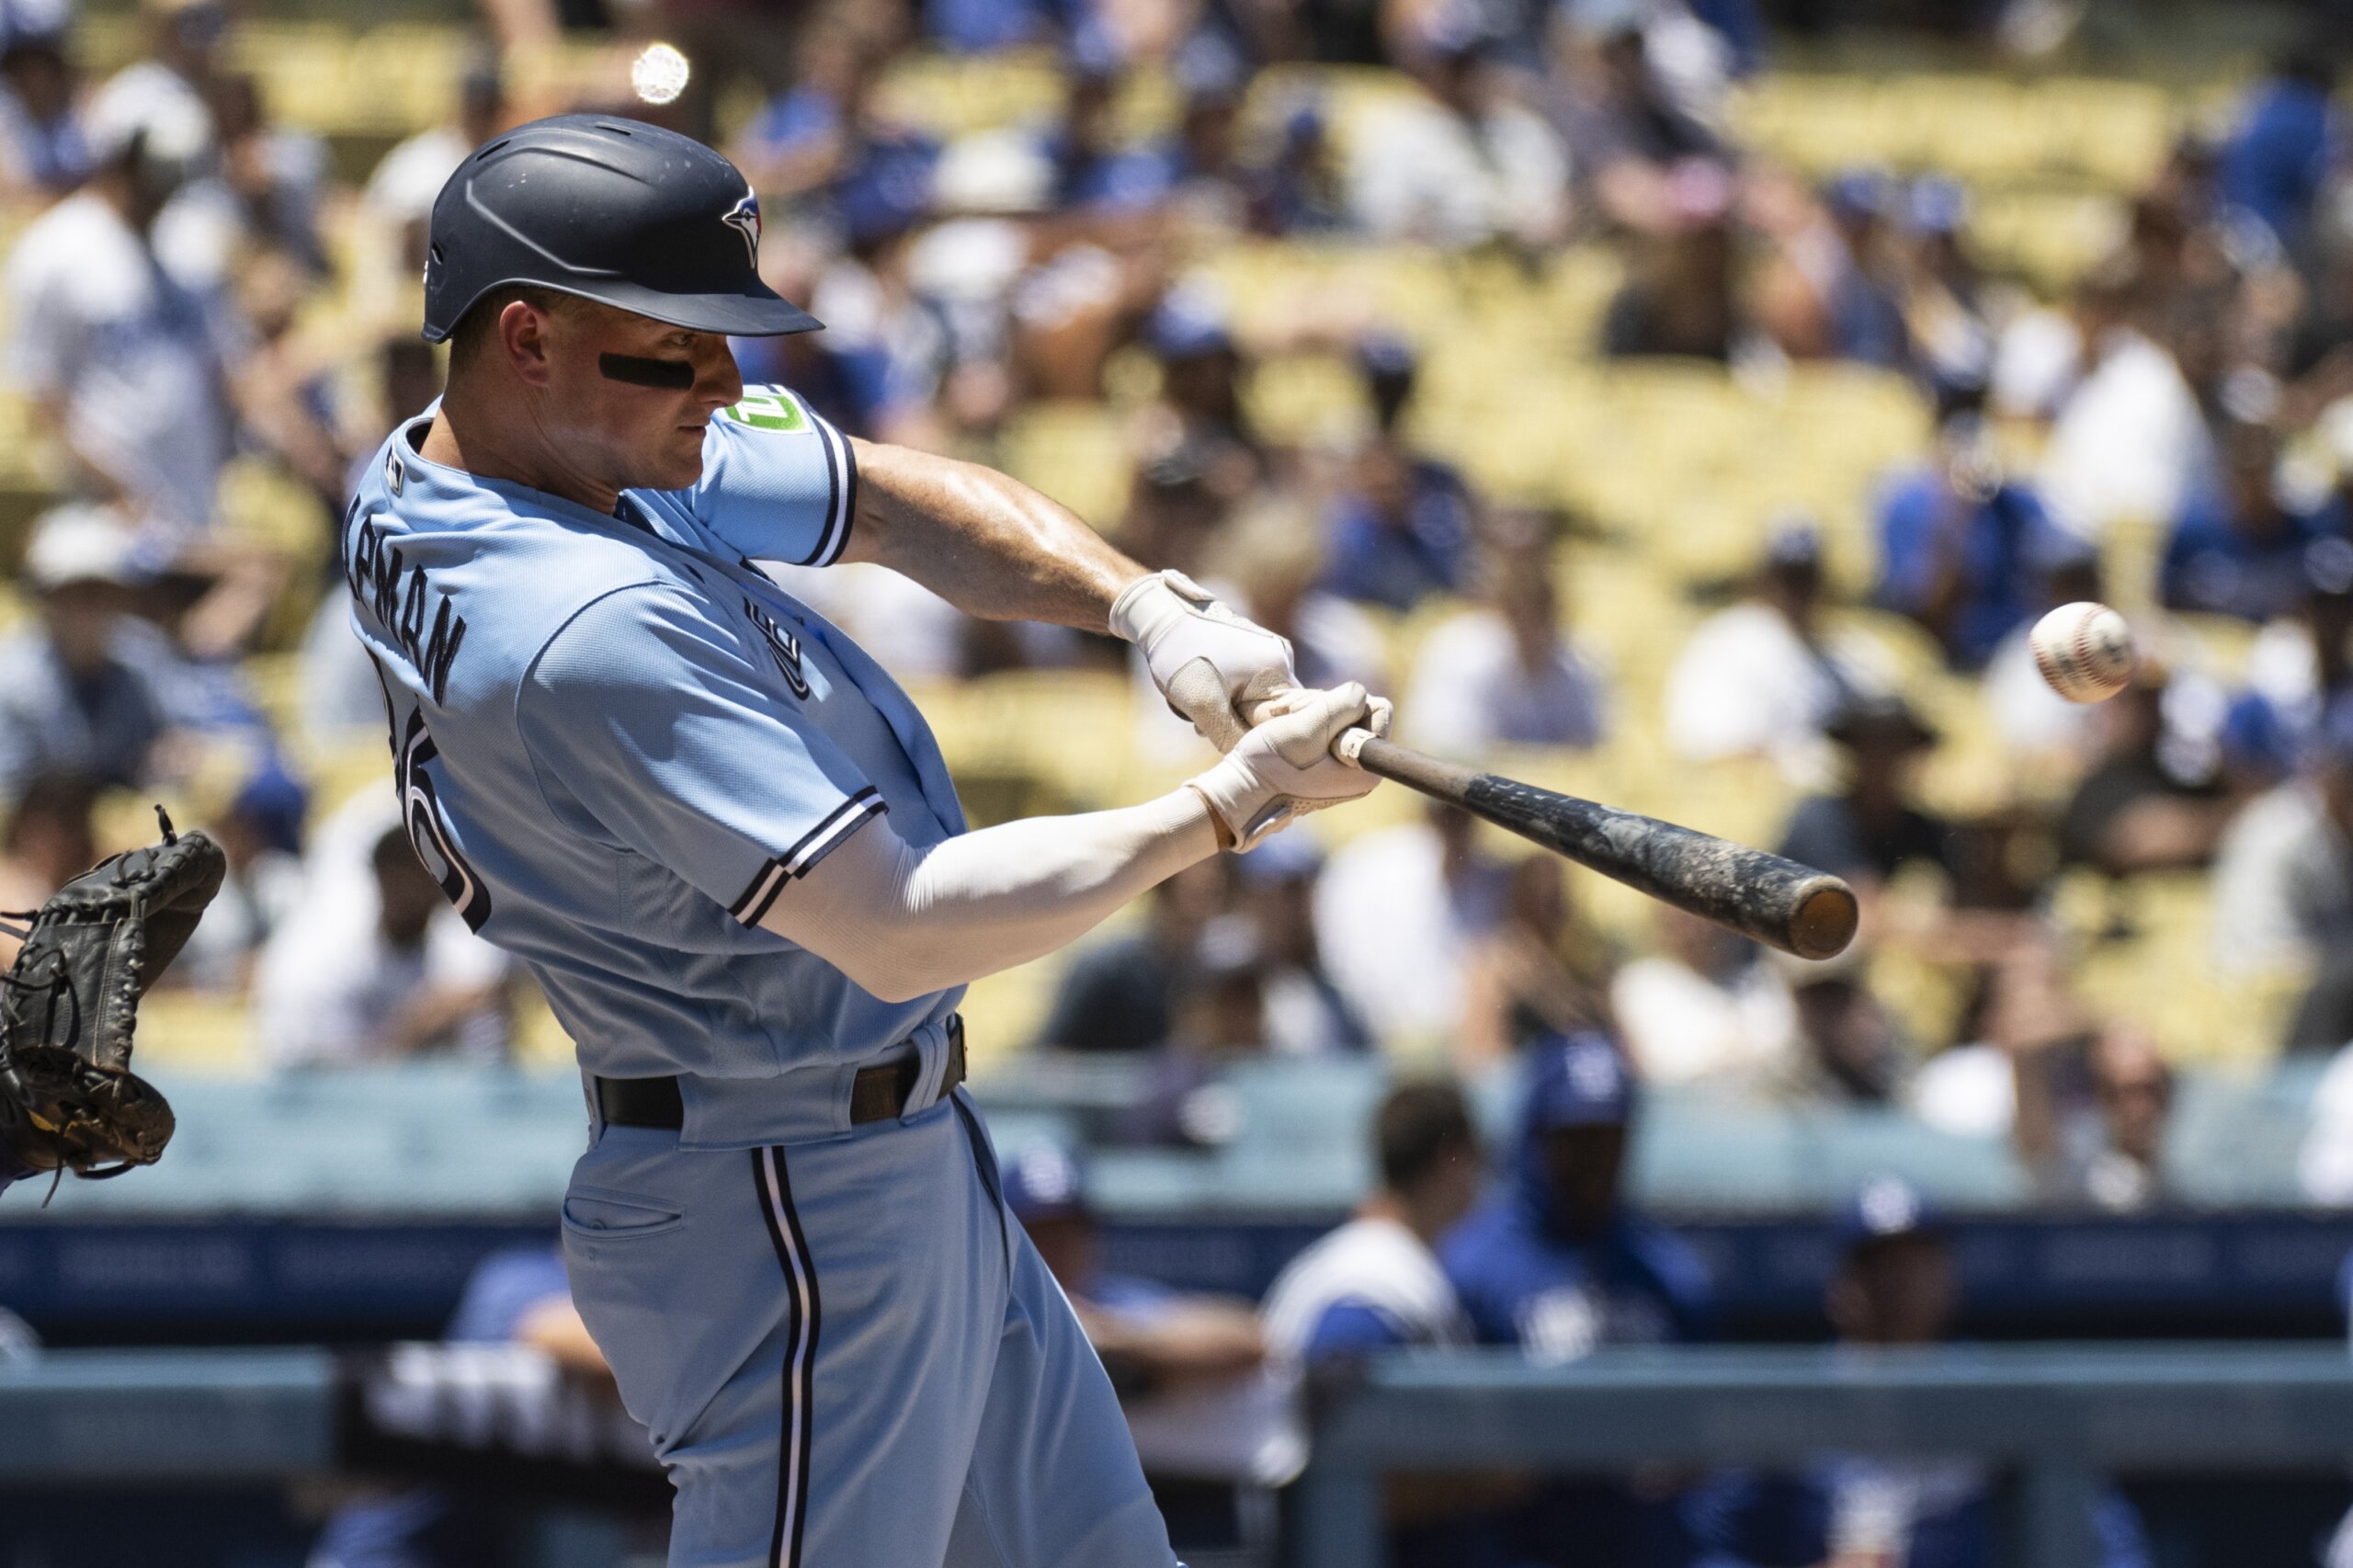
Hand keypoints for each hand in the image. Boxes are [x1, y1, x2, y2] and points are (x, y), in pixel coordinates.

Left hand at [1109, 570, 1297, 751]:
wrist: (1160, 615)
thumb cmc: (1182, 658)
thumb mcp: (1204, 705)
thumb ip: (1230, 737)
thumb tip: (1250, 759)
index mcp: (1278, 668)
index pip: (1284, 720)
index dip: (1256, 737)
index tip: (1225, 739)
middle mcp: (1281, 657)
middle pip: (1269, 711)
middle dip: (1237, 723)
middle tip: (1203, 726)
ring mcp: (1266, 650)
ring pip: (1254, 699)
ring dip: (1227, 711)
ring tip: (1196, 708)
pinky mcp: (1250, 648)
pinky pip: (1246, 684)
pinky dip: (1225, 695)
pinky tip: (1201, 692)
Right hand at [1186, 683, 1390, 849]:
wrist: (1239, 794)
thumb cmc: (1270, 766)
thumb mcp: (1307, 729)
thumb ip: (1340, 705)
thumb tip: (1361, 692)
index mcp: (1368, 768)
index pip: (1379, 710)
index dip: (1347, 703)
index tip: (1314, 716)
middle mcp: (1362, 771)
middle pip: (1358, 712)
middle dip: (1325, 706)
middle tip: (1291, 713)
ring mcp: (1343, 769)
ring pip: (1339, 717)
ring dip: (1310, 710)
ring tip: (1282, 718)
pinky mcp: (1325, 766)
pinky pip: (1325, 730)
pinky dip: (1305, 721)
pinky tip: (1284, 725)